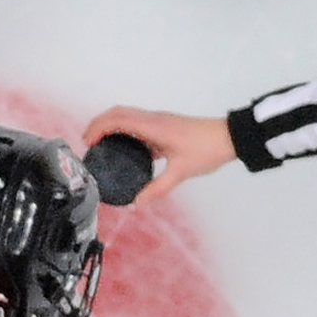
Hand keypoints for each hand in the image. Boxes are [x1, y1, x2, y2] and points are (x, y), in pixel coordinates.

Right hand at [83, 106, 235, 202]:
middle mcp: (153, 119)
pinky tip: (124, 149)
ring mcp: (159, 120)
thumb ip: (157, 188)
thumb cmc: (206, 150)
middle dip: (98, 124)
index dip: (98, 128)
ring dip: (110, 125)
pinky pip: (137, 123)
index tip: (87, 143)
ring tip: (100, 145)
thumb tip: (137, 203)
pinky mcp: (164, 125)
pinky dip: (123, 130)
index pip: (117, 119)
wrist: (229, 137)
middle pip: (117, 112)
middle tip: (87, 143)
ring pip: (127, 115)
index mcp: (153, 126)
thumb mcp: (180, 172)